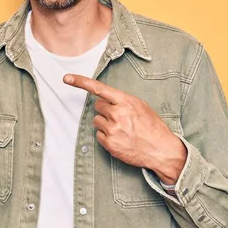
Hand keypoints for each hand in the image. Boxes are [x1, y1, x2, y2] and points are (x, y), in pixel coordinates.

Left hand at [63, 74, 185, 182]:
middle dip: (106, 110)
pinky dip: (106, 136)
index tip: (67, 78)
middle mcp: (117, 114)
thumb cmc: (152, 127)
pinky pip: (99, 135)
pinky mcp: (109, 144)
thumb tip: (107, 99)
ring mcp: (112, 129)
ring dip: (106, 123)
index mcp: (126, 102)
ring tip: (122, 130)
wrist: (161, 149)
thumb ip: (123, 101)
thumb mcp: (141, 107)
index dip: (81, 82)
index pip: (99, 89)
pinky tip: (120, 139)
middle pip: (98, 106)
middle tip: (119, 117)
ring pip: (97, 120)